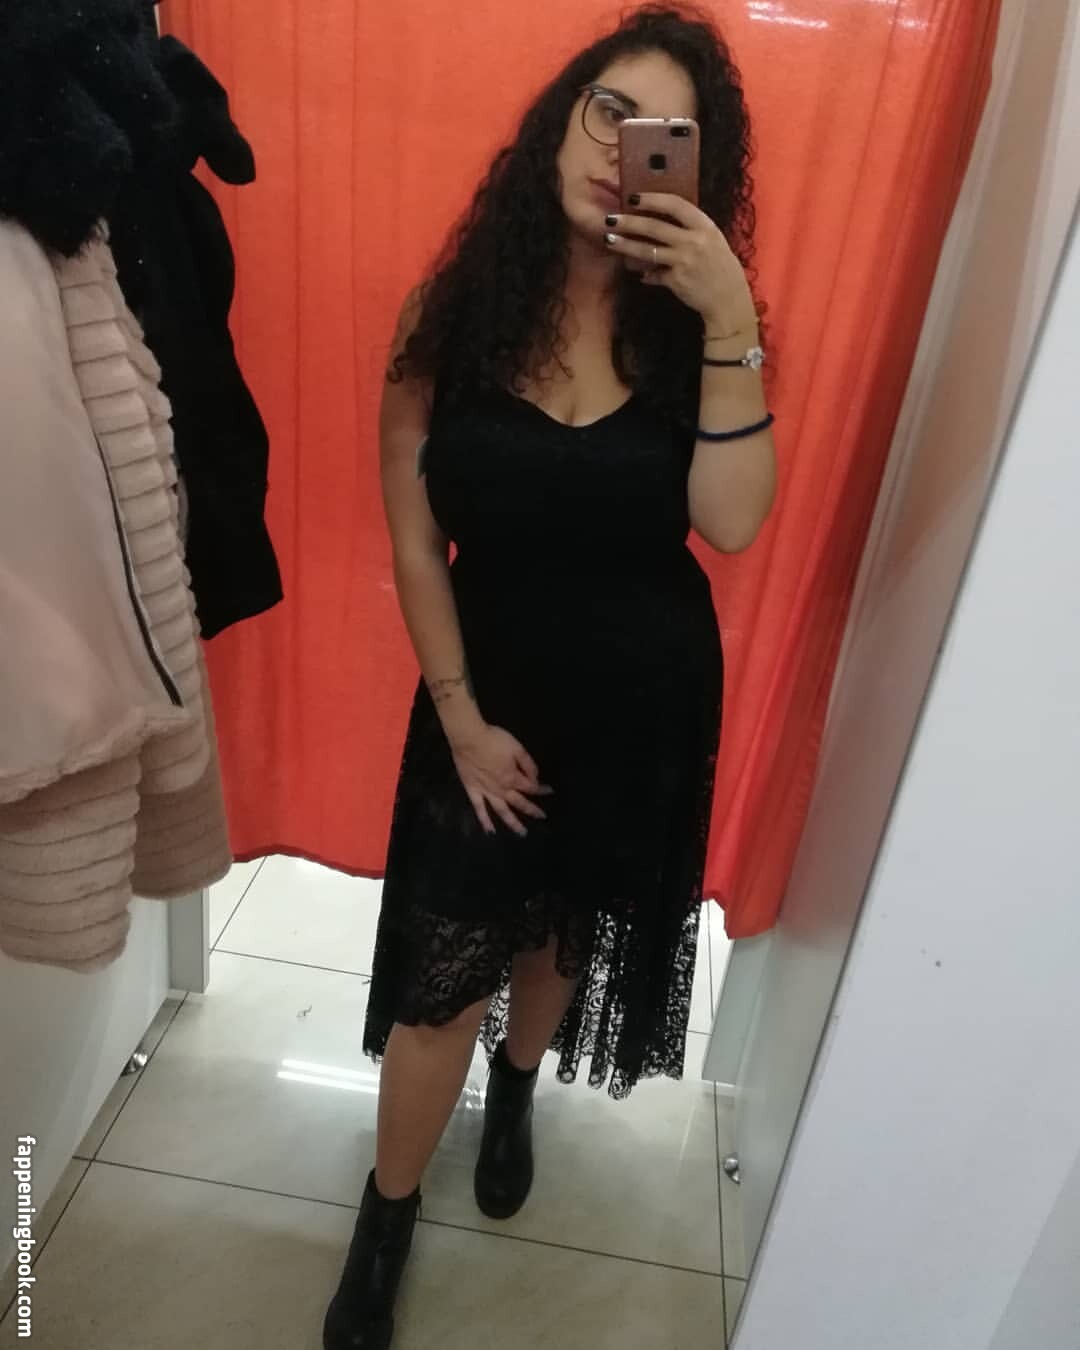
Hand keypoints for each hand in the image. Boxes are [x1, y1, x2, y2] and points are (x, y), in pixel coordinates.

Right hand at [449, 722, 553, 836]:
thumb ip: (528, 764)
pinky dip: (485, 821)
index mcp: (513, 778)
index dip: (541, 789)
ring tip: (522, 833)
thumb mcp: (517, 748)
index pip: (531, 787)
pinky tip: (490, 831)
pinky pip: (479, 809)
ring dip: (513, 823)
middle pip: (520, 802)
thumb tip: (535, 779)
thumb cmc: (494, 740)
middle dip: (532, 809)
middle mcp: (502, 789)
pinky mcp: (473, 791)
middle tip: (542, 817)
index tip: (549, 790)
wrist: (469, 738)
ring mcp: (487, 792)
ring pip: (502, 811)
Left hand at [604, 192, 755, 329]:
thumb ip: (690, 229)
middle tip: (610, 219)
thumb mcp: (711, 240)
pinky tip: (637, 273)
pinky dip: (645, 274)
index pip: (675, 204)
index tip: (633, 197)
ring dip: (625, 245)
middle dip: (629, 222)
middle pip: (654, 227)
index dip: (652, 199)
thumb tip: (660, 221)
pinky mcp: (676, 280)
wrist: (727, 299)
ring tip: (609, 240)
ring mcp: (684, 261)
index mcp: (704, 226)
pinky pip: (653, 274)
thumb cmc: (719, 267)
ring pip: (647, 250)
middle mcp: (694, 241)